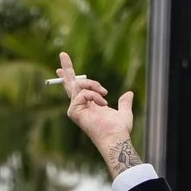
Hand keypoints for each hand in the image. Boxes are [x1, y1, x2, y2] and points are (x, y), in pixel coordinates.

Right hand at [58, 51, 138, 177]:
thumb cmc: (119, 129)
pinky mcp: (73, 111)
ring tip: (105, 94)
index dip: (71, 77)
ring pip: (80, 84)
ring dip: (95, 86)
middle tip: (63, 53)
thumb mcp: (124, 112)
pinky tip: (103, 103)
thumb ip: (125, 103)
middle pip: (69, 84)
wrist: (115, 137)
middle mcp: (79, 106)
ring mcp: (74, 108)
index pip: (77, 89)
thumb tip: (129, 94)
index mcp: (88, 105)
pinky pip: (83, 93)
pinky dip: (95, 95)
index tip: (61, 68)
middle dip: (66, 67)